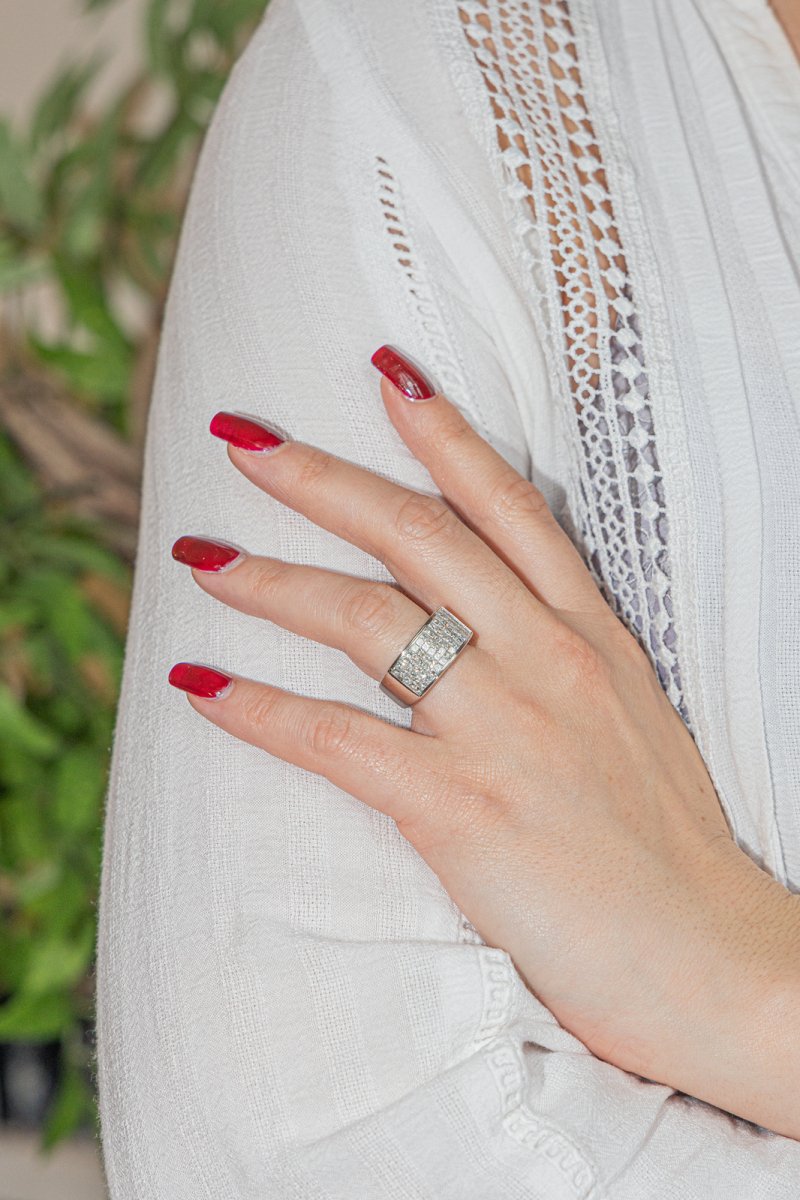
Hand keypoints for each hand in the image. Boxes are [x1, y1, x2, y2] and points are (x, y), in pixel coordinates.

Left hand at [169, 345, 799, 1135]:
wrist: (710, 957)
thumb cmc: (667, 845)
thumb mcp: (632, 716)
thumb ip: (566, 659)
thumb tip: (491, 628)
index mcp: (590, 634)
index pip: (509, 507)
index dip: (443, 433)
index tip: (384, 375)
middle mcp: (546, 660)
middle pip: (417, 537)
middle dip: (321, 480)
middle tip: (242, 440)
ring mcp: (505, 729)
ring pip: (366, 620)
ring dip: (270, 580)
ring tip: (199, 555)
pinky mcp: (463, 810)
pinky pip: (337, 740)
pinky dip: (260, 709)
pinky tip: (202, 688)